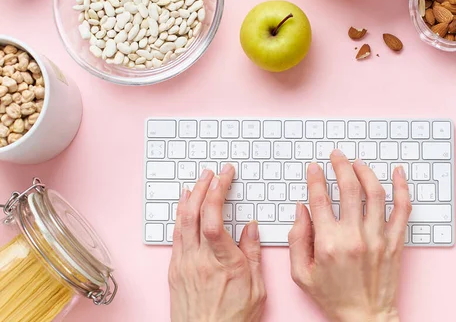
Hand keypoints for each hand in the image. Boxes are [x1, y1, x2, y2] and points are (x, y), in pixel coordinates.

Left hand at [168, 164, 265, 321]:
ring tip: (197, 182)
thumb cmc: (233, 319)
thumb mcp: (256, 288)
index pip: (214, 217)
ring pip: (181, 222)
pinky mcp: (174, 271)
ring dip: (189, 198)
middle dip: (203, 187)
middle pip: (194, 213)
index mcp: (223, 262)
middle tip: (212, 173)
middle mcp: (199, 260)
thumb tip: (251, 227)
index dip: (217, 191)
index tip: (225, 175)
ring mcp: (183, 264)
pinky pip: (175, 236)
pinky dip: (180, 217)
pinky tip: (184, 209)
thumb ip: (252, 254)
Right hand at [288, 150, 411, 321]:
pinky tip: (398, 174)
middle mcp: (354, 237)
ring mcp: (377, 238)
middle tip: (336, 156)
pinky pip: (402, 209)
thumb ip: (296, 239)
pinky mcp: (394, 242)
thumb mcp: (301, 273)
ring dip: (366, 171)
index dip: (315, 178)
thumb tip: (301, 209)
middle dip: (340, 165)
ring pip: (375, 193)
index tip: (314, 168)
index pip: (320, 199)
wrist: (364, 317)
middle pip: (348, 188)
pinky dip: (402, 188)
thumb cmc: (333, 297)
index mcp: (328, 243)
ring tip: (358, 162)